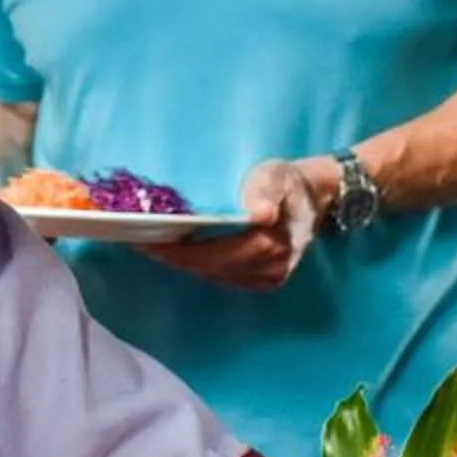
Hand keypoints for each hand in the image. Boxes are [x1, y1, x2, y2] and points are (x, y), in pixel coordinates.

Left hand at [138, 158, 320, 290]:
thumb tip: (261, 214)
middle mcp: (269, 268)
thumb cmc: (290, 181)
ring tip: (152, 246)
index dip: (179, 252)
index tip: (147, 243)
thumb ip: (267, 191)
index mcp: (270, 244)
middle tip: (137, 242)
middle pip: (208, 268)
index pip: (213, 254)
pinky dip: (200, 266)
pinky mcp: (265, 281)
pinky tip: (179, 254)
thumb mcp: (278, 176)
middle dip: (172, 257)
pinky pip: (223, 277)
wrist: (318, 195)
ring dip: (183, 263)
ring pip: (213, 275)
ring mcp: (268, 278)